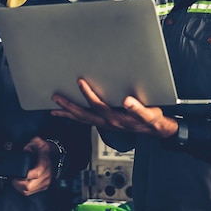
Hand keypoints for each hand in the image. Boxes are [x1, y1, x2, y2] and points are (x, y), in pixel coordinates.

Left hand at [11, 137, 53, 195]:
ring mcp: (45, 182)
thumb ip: (31, 145)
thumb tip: (26, 150)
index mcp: (44, 164)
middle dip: (18, 184)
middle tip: (13, 178)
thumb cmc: (45, 150)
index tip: (15, 174)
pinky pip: (30, 192)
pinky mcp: (44, 186)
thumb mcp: (38, 142)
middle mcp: (46, 175)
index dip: (24, 176)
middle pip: (29, 186)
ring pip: (28, 191)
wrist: (55, 156)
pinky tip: (21, 183)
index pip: (35, 174)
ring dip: (19, 187)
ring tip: (16, 180)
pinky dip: (24, 189)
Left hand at [51, 78, 177, 138]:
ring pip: (82, 119)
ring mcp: (104, 124)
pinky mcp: (105, 123)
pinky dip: (75, 117)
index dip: (88, 94)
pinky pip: (86, 120)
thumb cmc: (151, 119)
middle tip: (56, 98)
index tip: (80, 82)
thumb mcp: (149, 114)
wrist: (155, 129)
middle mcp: (107, 122)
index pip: (97, 105)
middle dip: (68, 107)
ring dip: (68, 113)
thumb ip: (138, 109)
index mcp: (115, 119)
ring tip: (55, 109)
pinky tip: (69, 112)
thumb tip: (127, 101)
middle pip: (83, 115)